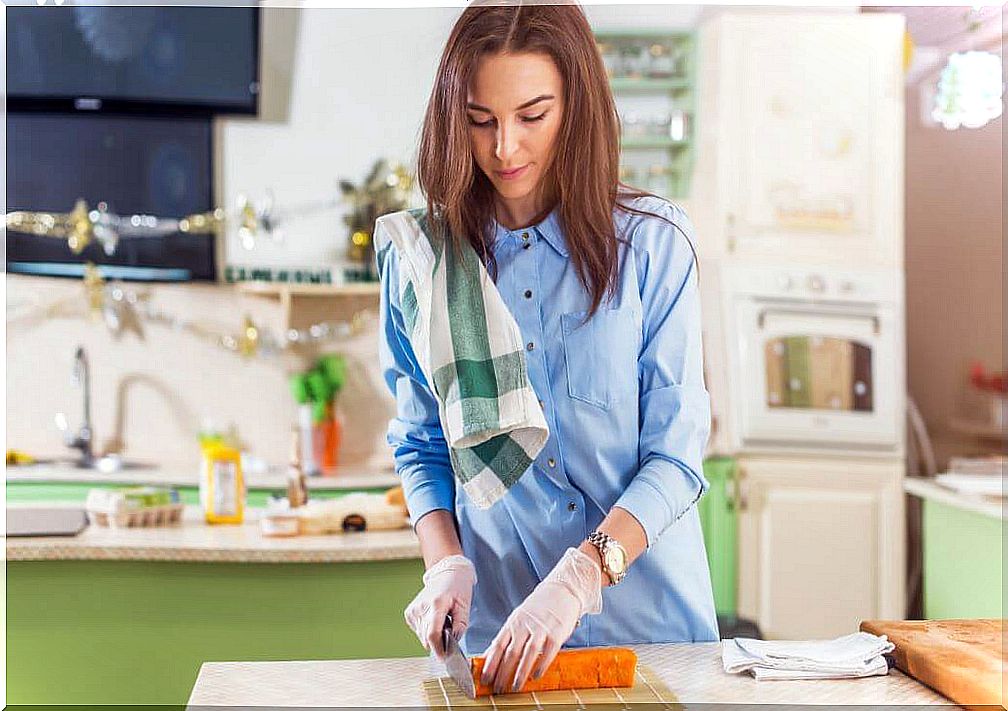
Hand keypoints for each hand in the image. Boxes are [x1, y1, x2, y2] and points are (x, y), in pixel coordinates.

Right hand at [403, 554, 476, 659]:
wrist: (446, 571)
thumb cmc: (458, 586)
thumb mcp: (465, 606)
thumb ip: (459, 627)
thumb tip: (452, 644)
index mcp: (436, 604)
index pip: (432, 634)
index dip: (438, 649)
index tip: (444, 658)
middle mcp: (421, 608)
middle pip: (427, 638)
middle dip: (439, 642)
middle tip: (450, 630)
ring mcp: (413, 610)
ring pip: (423, 636)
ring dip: (434, 635)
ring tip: (443, 620)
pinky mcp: (409, 613)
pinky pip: (419, 631)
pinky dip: (428, 630)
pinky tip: (435, 619)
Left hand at [479, 547, 602, 694]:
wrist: (562, 590)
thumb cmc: (539, 607)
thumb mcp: (519, 618)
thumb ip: (507, 636)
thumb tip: (490, 655)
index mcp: (513, 622)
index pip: (498, 645)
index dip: (490, 663)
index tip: (484, 678)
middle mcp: (525, 625)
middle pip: (511, 652)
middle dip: (502, 673)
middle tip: (498, 689)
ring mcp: (541, 629)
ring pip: (528, 653)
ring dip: (520, 673)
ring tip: (515, 687)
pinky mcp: (557, 632)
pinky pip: (548, 651)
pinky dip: (541, 665)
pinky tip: (536, 676)